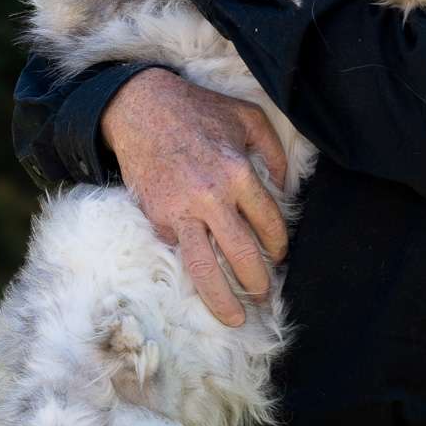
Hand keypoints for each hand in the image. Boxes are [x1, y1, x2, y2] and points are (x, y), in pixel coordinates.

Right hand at [100, 69, 289, 326]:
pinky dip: (192, 263)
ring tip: (236, 318)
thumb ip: (273, 151)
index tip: (277, 255)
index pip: (269, 224)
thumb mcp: (247, 116)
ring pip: (205, 268)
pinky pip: (179, 248)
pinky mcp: (157, 217)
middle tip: (264, 294)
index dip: (278, 246)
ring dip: (223, 300)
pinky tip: (203, 275)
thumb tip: (285, 188)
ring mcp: (181, 211)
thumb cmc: (197, 110)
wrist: (140, 108)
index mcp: (239, 172)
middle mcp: (212, 197)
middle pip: (243, 255)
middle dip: (258, 282)